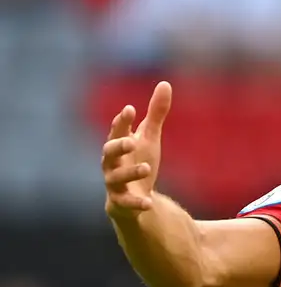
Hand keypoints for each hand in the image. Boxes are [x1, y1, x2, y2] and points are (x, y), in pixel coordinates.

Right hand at [102, 81, 172, 217]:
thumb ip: (156, 113)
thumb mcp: (150, 137)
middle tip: (131, 141)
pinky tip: (149, 203)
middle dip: (118, 146)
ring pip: (116, 177)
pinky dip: (136, 203)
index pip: (117, 130)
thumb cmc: (139, 161)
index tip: (131, 109)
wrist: (135, 198)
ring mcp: (114, 184)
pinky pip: (125, 203)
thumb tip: (165, 83)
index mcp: (119, 145)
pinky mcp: (120, 203)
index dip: (122, 121)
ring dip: (131, 172)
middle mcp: (112, 163)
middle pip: (108, 152)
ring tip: (147, 167)